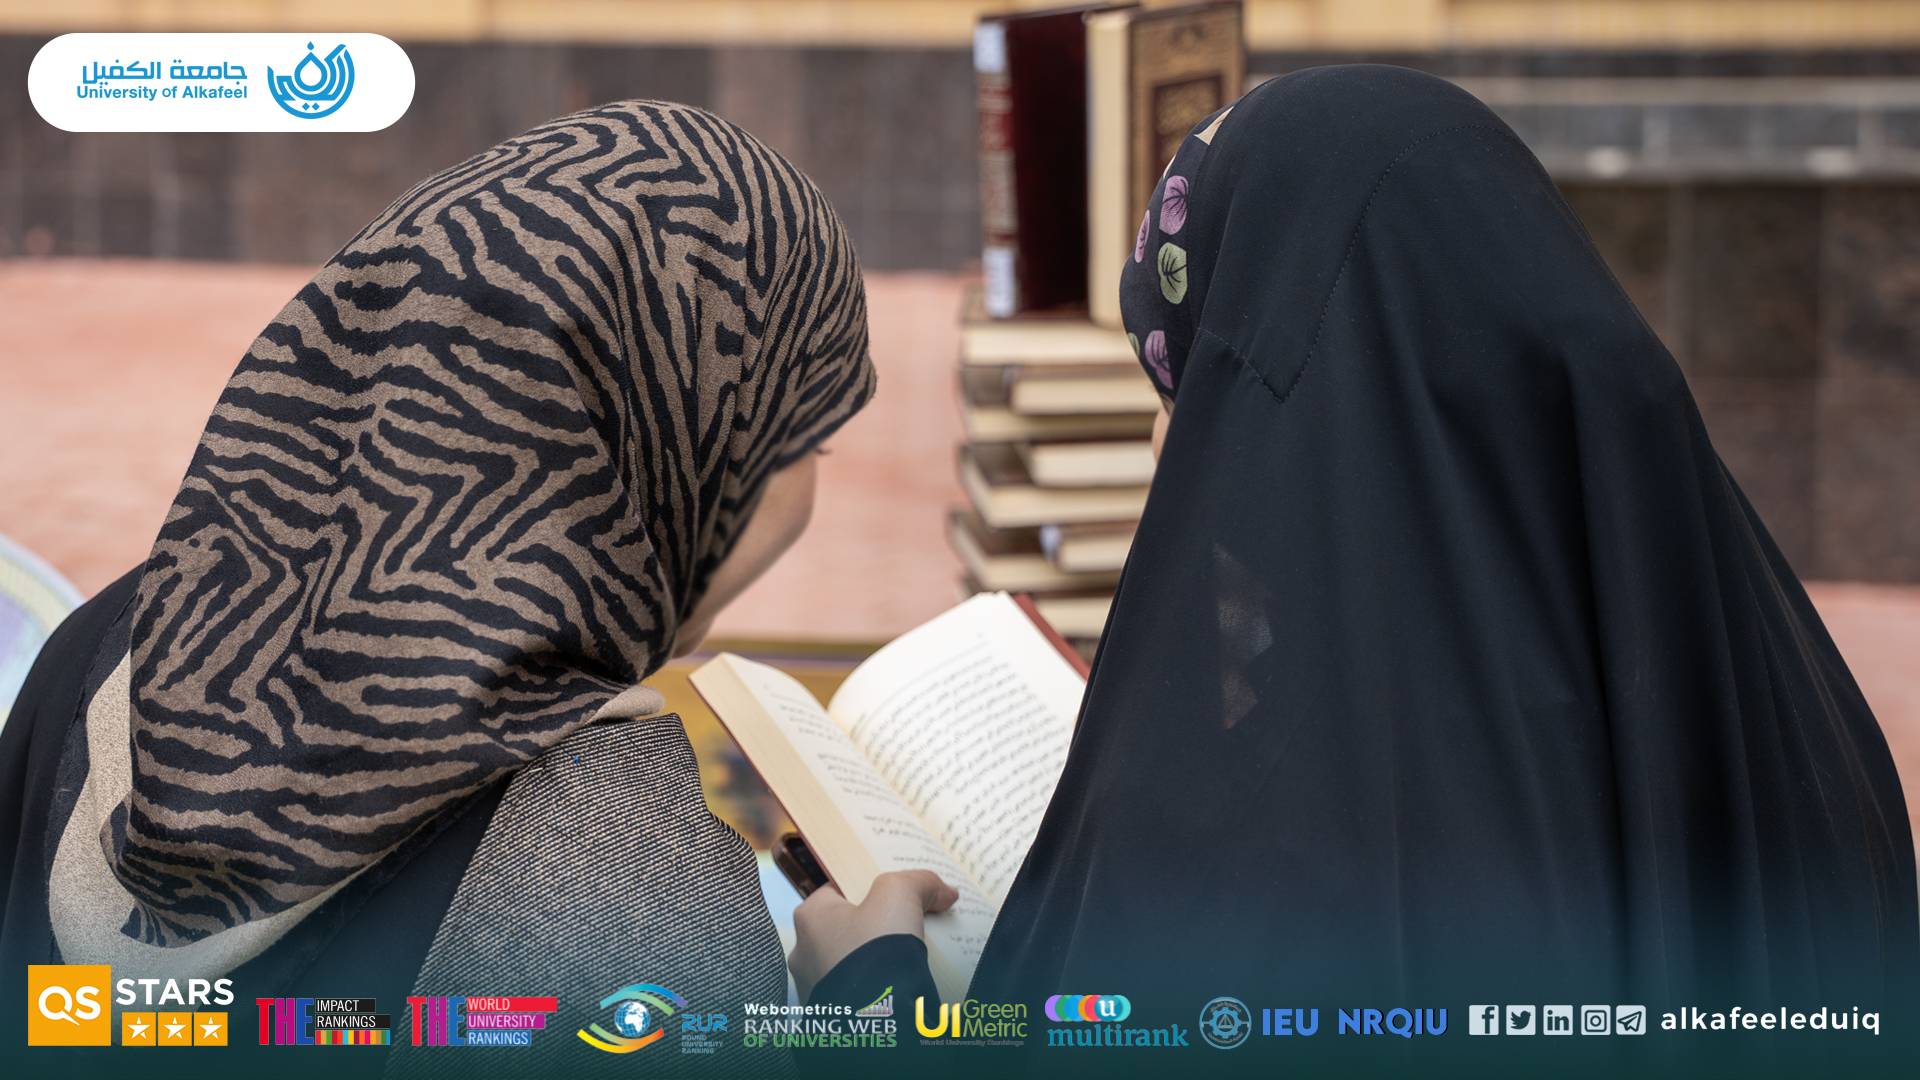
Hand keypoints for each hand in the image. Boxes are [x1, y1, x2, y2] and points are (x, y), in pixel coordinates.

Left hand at [788, 870, 957, 1002]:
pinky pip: (855, 991)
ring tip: (907, 958)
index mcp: (810, 917)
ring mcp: (815, 985)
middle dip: (875, 925)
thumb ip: (918, 882)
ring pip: (850, 962)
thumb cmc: (873, 952)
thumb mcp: (899, 895)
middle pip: (847, 926)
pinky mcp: (830, 1013)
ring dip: (874, 959)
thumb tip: (943, 890)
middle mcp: (804, 951)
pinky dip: (874, 987)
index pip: (838, 890)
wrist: (873, 1019)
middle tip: (906, 923)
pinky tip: (897, 985)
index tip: (893, 892)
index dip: (868, 887)